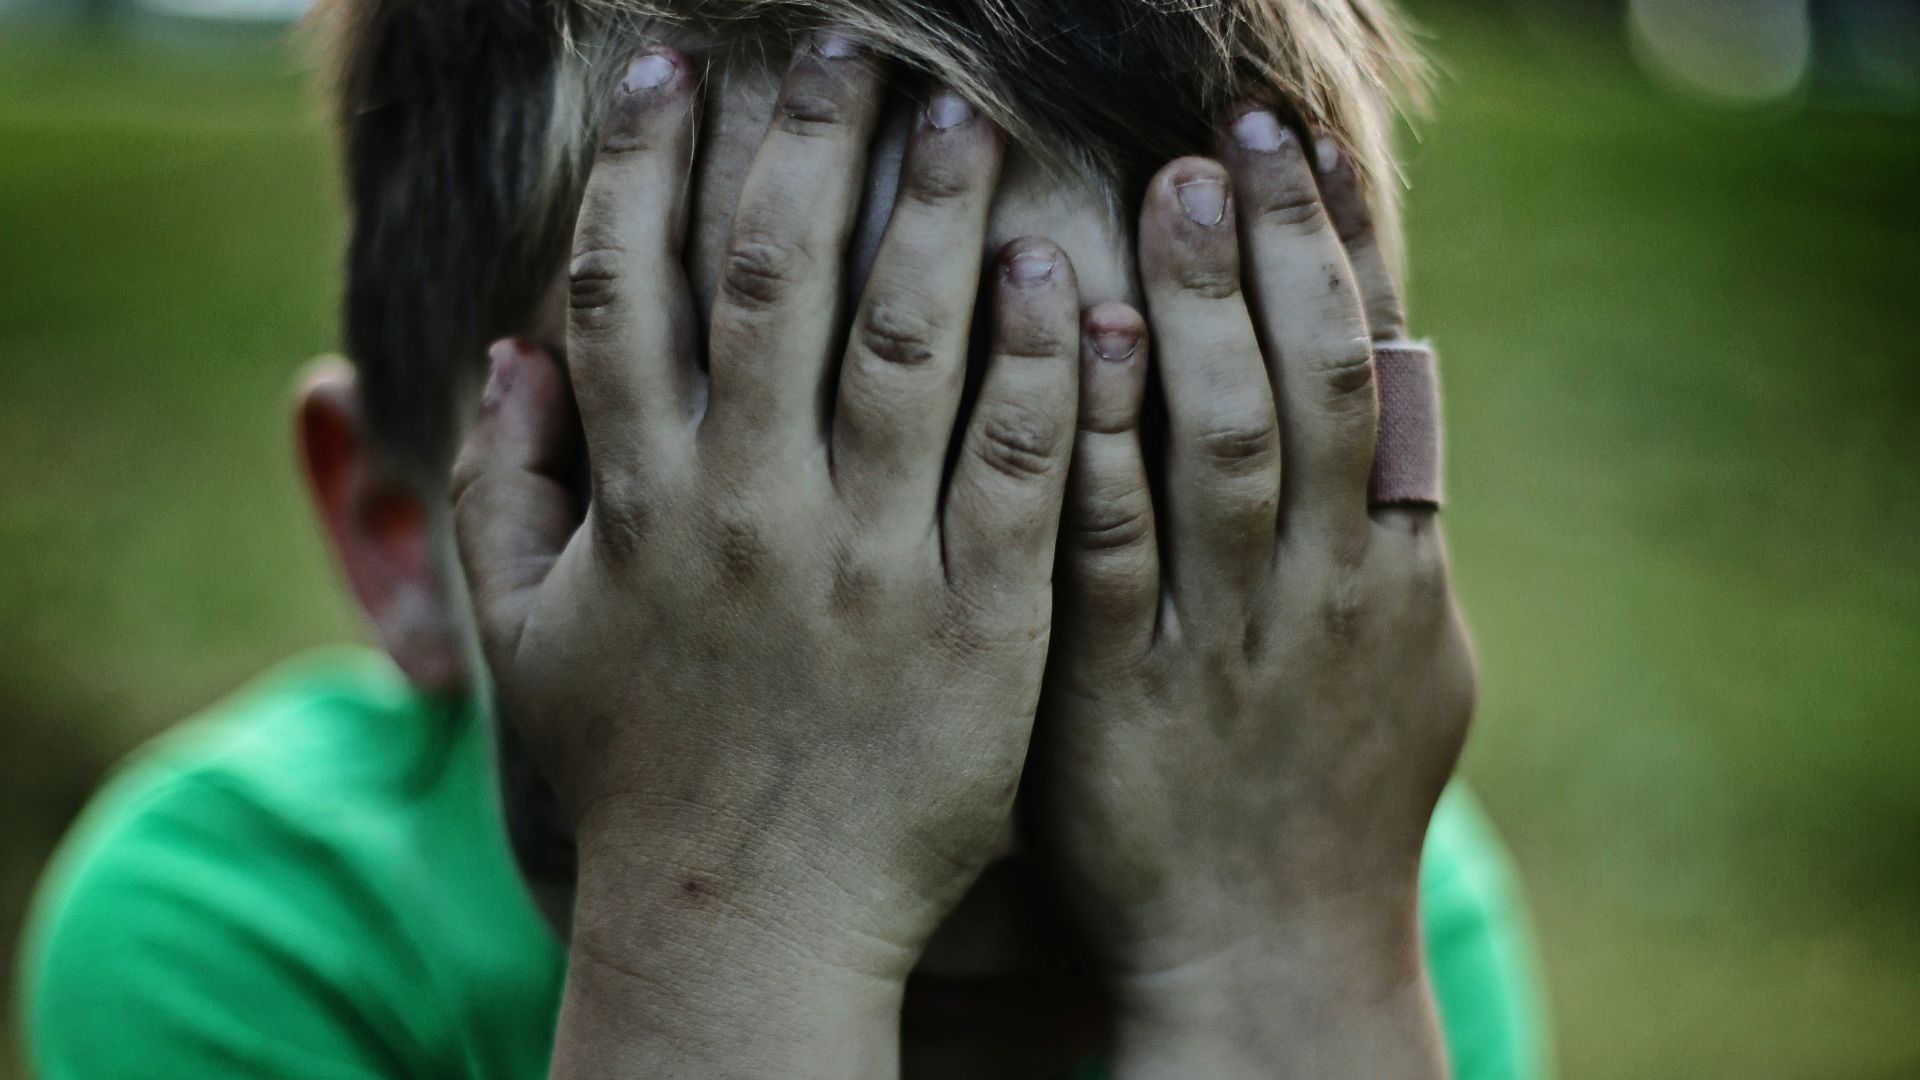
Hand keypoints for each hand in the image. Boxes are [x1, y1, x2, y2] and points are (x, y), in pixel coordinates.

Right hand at [451, 42, 1081, 1076]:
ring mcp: (870, 565)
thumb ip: (499, 493)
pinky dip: (1038, 364)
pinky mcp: (978, 622)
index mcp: (639, 506)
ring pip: (906, 348)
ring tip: (962, 119)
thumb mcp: (532, 643)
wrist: (750, 925)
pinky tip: (1061, 275)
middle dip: (803, 147)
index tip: (675, 71)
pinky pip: (1016, 467)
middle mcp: (750, 513)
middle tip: (845, 47)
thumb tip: (505, 351)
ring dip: (934, 217)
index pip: (626, 294)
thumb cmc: (639, 779)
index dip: (646, 167)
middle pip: (771, 284)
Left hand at [1034, 109, 1469, 1076]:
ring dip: (1202, 309)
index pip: (1383, 381)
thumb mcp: (1407, 673)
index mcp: (1395, 579)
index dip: (1342, 260)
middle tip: (1229, 140)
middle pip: (1314, 387)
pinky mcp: (1124, 690)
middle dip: (1277, 253)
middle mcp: (1326, 594)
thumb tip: (1396, 409)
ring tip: (1169, 192)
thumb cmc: (1328, 810)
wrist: (1268, 962)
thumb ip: (1393, 541)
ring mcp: (1227, 641)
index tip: (1300, 157)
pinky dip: (1104, 430)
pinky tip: (1084, 333)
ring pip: (1229, 443)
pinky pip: (1115, 539)